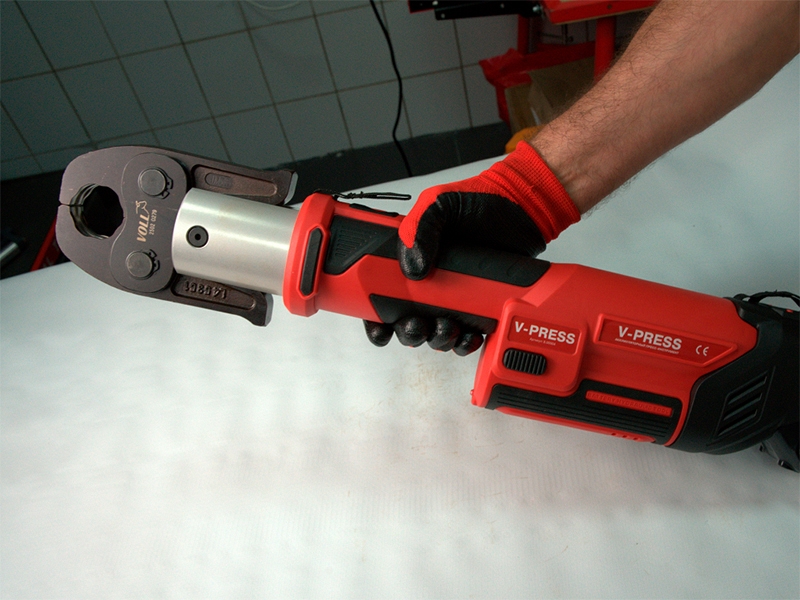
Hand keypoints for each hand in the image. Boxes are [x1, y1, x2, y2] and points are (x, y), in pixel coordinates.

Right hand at [365, 142, 579, 353]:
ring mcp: (453, 296)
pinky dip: (465, 342)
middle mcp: (428, 280)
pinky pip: (465, 334)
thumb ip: (419, 229)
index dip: (375, 316)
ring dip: (437, 339)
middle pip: (405, 321)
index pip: (381, 293)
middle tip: (417, 327)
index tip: (380, 328)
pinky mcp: (478, 306)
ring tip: (447, 329)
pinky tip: (470, 335)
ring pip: (434, 332)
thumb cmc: (480, 200)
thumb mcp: (439, 203)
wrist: (524, 208)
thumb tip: (413, 269)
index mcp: (410, 257)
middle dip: (408, 332)